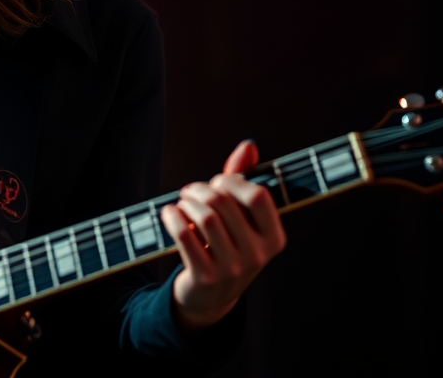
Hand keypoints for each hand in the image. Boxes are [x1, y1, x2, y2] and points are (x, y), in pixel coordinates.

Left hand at [159, 140, 286, 330]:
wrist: (210, 296)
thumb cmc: (225, 246)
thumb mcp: (240, 218)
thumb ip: (242, 180)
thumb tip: (248, 146)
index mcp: (274, 237)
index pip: (258, 195)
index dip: (232, 181)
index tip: (216, 183)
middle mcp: (258, 254)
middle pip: (224, 203)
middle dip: (200, 189)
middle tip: (189, 192)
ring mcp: (233, 269)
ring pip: (205, 218)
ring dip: (186, 203)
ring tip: (181, 203)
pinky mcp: (207, 277)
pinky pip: (185, 237)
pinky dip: (172, 218)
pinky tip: (169, 213)